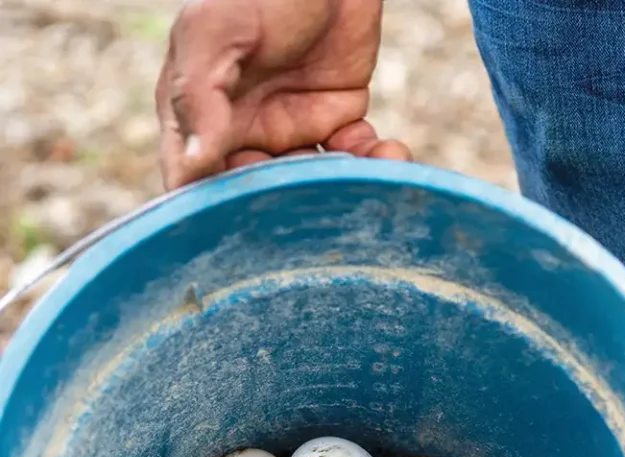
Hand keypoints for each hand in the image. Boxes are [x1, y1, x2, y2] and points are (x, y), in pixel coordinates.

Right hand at [156, 0, 411, 189]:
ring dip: (343, 189)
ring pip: (311, 187)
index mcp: (197, 121)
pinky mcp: (336, 123)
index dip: (221, 212)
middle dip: (293, 204)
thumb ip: (198, 97)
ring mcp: (290, 135)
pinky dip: (374, 165)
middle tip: (322, 188)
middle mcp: (241, 137)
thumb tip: (195, 167)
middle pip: (261, 199)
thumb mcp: (214, 32)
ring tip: (370, 165)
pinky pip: (353, 163)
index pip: (196, 187)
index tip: (256, 214)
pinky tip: (388, 149)